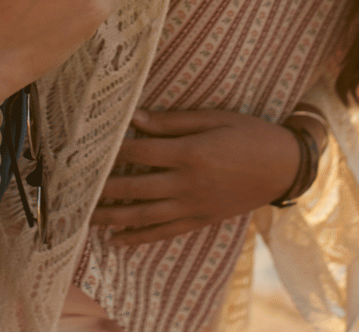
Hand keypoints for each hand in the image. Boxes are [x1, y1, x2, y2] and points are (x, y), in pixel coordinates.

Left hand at [87, 109, 301, 245]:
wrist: (285, 167)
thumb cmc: (251, 134)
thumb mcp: (215, 118)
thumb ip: (174, 122)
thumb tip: (137, 120)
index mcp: (191, 153)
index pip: (141, 152)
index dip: (113, 150)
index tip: (89, 147)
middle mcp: (188, 183)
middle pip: (135, 187)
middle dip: (102, 188)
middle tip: (73, 187)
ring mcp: (194, 205)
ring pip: (144, 215)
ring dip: (112, 217)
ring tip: (85, 217)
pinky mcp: (201, 219)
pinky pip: (165, 232)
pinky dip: (139, 237)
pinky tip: (118, 240)